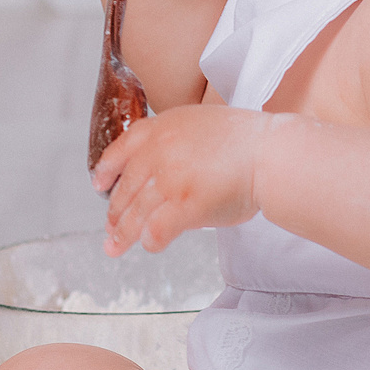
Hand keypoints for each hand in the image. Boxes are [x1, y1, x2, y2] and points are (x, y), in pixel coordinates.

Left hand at [92, 104, 270, 254]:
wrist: (270, 152)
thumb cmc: (246, 140)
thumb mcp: (200, 123)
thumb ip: (175, 141)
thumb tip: (162, 170)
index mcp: (161, 127)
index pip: (121, 149)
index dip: (106, 170)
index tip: (99, 183)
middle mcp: (159, 152)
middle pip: (125, 188)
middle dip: (114, 212)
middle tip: (109, 227)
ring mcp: (170, 180)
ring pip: (135, 213)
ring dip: (123, 234)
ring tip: (115, 246)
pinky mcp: (184, 206)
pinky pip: (157, 230)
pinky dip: (151, 241)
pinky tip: (151, 245)